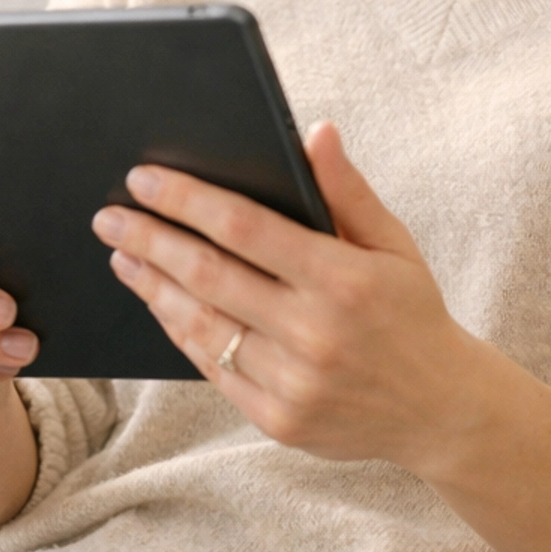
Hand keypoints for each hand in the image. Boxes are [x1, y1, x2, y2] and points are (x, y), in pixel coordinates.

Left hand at [91, 124, 479, 471]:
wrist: (441, 410)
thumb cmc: (412, 312)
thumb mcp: (394, 244)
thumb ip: (349, 190)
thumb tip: (315, 131)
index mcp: (343, 279)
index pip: (245, 228)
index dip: (188, 200)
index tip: (144, 178)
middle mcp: (315, 333)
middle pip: (208, 275)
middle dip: (150, 240)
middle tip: (109, 217)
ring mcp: (293, 383)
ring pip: (201, 325)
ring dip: (152, 287)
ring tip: (122, 257)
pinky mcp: (278, 420)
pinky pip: (212, 368)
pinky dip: (179, 332)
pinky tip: (160, 303)